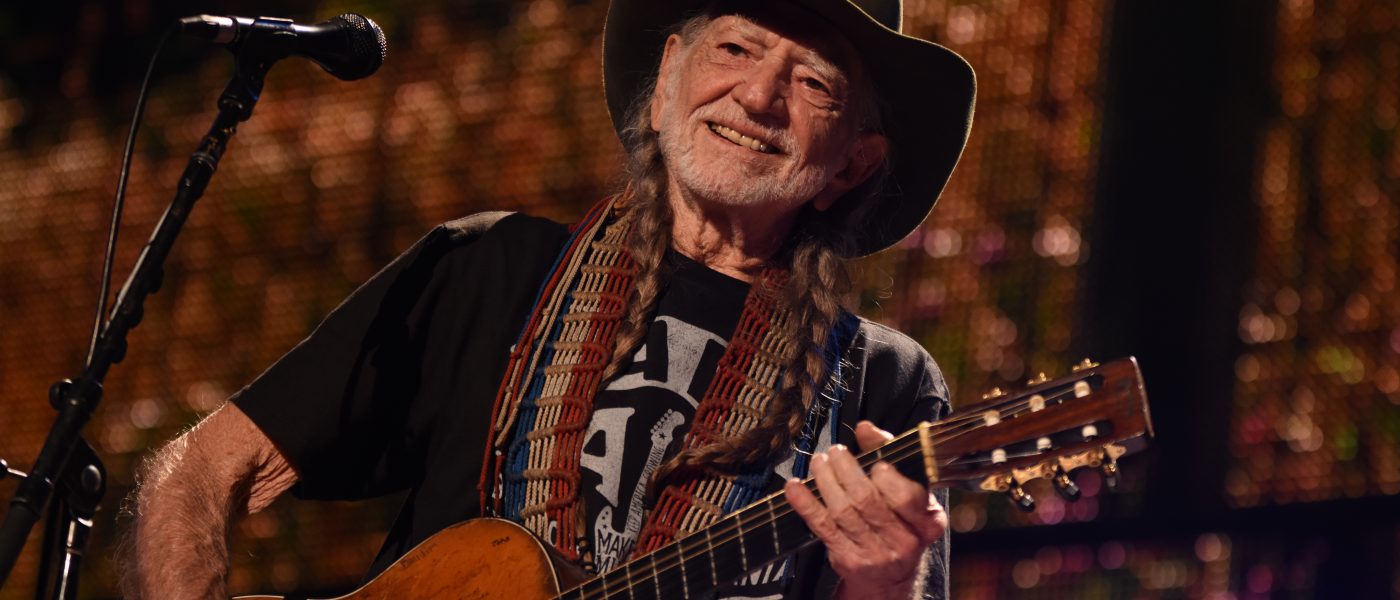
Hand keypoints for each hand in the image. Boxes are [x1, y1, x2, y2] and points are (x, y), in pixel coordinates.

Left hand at [784, 420, 946, 599]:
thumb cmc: (900, 523)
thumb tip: (866, 428)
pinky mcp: (849, 560)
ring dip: (825, 481)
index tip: (875, 463)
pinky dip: (806, 504)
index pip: (907, 497)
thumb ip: (889, 456)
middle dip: (847, 471)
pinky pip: (823, 527)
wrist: (891, 577)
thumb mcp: (909, 493)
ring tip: (819, 462)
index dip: (888, 478)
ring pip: (843, 512)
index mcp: (927, 522)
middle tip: (836, 452)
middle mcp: (904, 541)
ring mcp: (875, 554)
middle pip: (868, 501)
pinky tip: (795, 487)